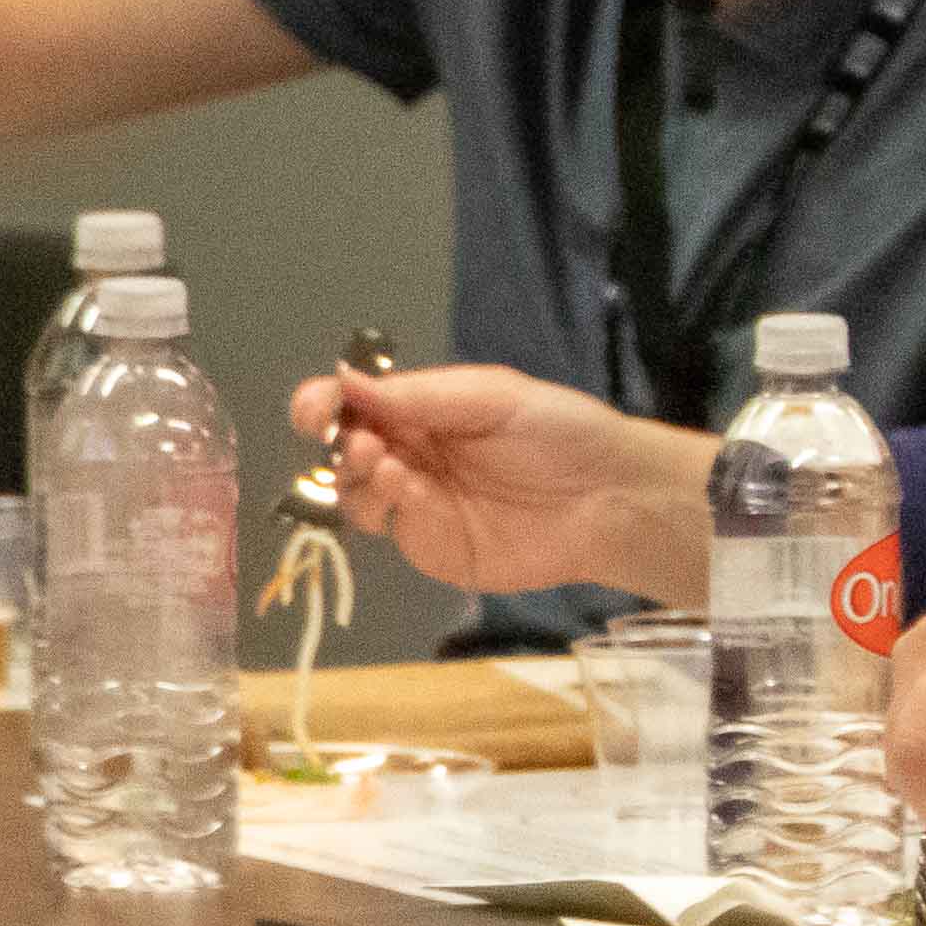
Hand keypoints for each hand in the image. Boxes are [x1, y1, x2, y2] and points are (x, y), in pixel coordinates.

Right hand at [288, 365, 701, 599]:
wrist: (610, 497)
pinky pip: (395, 528)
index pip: (354, 406)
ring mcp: (420, 505)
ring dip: (358, 478)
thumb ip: (418, 394)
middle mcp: (412, 455)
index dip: (324, 406)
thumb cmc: (559, 431)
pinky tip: (413, 492)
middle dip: (339, 444)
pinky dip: (392, 508)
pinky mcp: (435, 546)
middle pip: (344, 453)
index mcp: (422, 411)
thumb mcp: (491, 396)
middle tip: (364, 441)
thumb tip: (344, 379)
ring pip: (357, 495)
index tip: (315, 410)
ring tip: (389, 464)